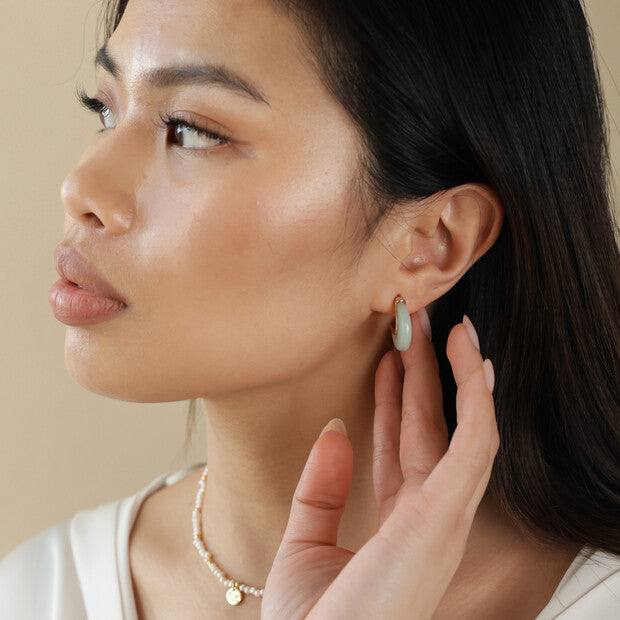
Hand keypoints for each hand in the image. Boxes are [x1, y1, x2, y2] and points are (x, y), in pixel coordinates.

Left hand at [261, 311, 498, 619]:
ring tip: (448, 326)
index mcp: (398, 521)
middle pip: (430, 427)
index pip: (399, 443)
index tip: (385, 356)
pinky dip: (479, 400)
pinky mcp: (446, 514)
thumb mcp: (305, 542)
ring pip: (461, 427)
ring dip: (457, 375)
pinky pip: (475, 443)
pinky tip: (474, 360)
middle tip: (415, 325)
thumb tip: (335, 428)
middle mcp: (427, 515)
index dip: (394, 396)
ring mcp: (442, 515)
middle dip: (424, 374)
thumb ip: (321, 486)